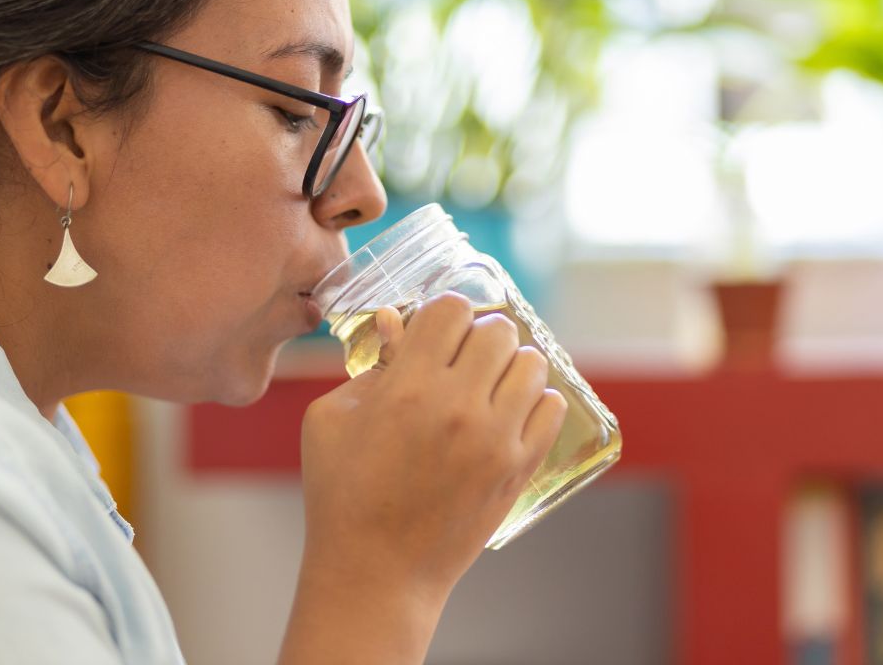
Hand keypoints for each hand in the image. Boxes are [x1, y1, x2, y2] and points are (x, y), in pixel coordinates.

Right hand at [299, 291, 566, 598]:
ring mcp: (495, 439)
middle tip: (462, 358)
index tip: (434, 332)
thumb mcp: (331, 420)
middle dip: (478, 335)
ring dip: (510, 364)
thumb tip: (396, 322)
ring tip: (489, 383)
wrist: (375, 573)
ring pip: (531, 363)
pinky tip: (510, 411)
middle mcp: (457, 407)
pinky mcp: (518, 468)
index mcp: (406, 387)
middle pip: (497, 329)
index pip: (451, 309)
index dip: (442, 314)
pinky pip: (551, 408)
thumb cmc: (341, 496)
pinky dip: (536, 400)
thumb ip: (368, 365)